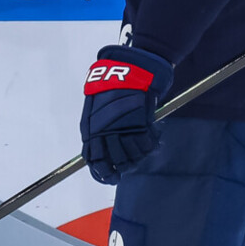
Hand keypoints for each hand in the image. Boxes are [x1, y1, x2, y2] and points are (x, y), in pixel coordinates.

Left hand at [80, 44, 168, 184]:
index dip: (102, 173)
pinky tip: (153, 136)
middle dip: (122, 168)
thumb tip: (101, 146)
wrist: (130, 68)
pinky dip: (152, 143)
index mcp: (90, 129)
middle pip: (114, 163)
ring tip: (142, 148)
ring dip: (138, 156)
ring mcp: (123, 130)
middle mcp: (105, 133)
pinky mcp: (141, 125)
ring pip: (132, 157)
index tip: (111, 177)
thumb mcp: (95, 106)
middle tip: (129, 166)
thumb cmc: (111, 85)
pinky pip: (147, 145)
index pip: (93, 160)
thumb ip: (97, 128)